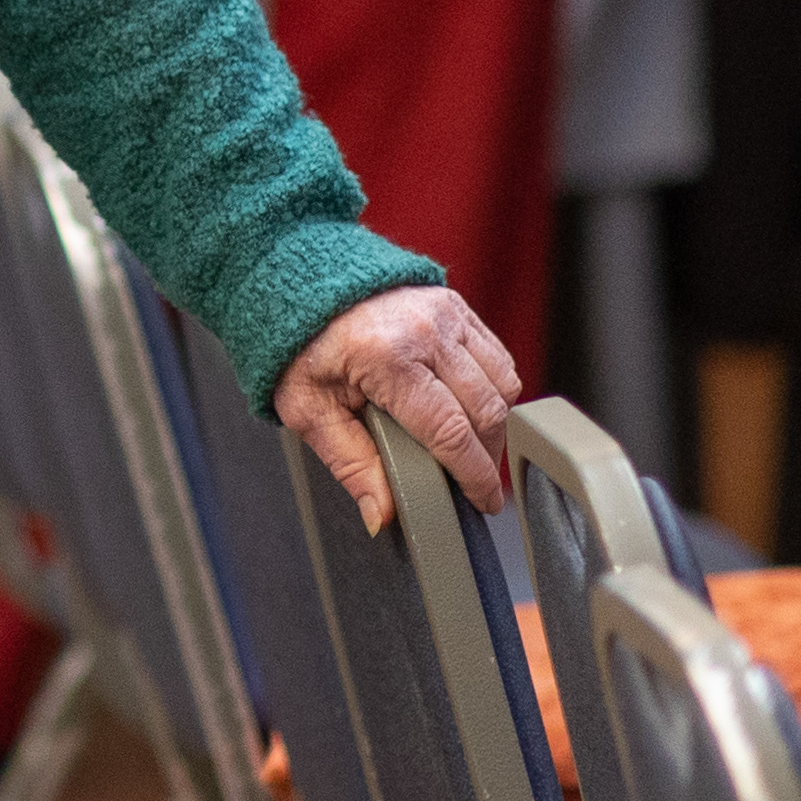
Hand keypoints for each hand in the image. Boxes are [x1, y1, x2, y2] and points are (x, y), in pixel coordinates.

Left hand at [273, 285, 519, 531]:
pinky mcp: (455, 305)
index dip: (475, 476)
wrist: (298, 284)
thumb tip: (381, 516)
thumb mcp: (309, 410)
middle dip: (488, 457)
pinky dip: (494, 389)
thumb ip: (351, 464)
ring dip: (495, 424)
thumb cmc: (300, 346)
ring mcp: (445, 313)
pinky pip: (497, 357)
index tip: (484, 503)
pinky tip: (471, 409)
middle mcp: (426, 330)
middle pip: (487, 411)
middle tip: (476, 486)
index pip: (451, 431)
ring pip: (502, 383)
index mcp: (388, 358)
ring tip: (472, 450)